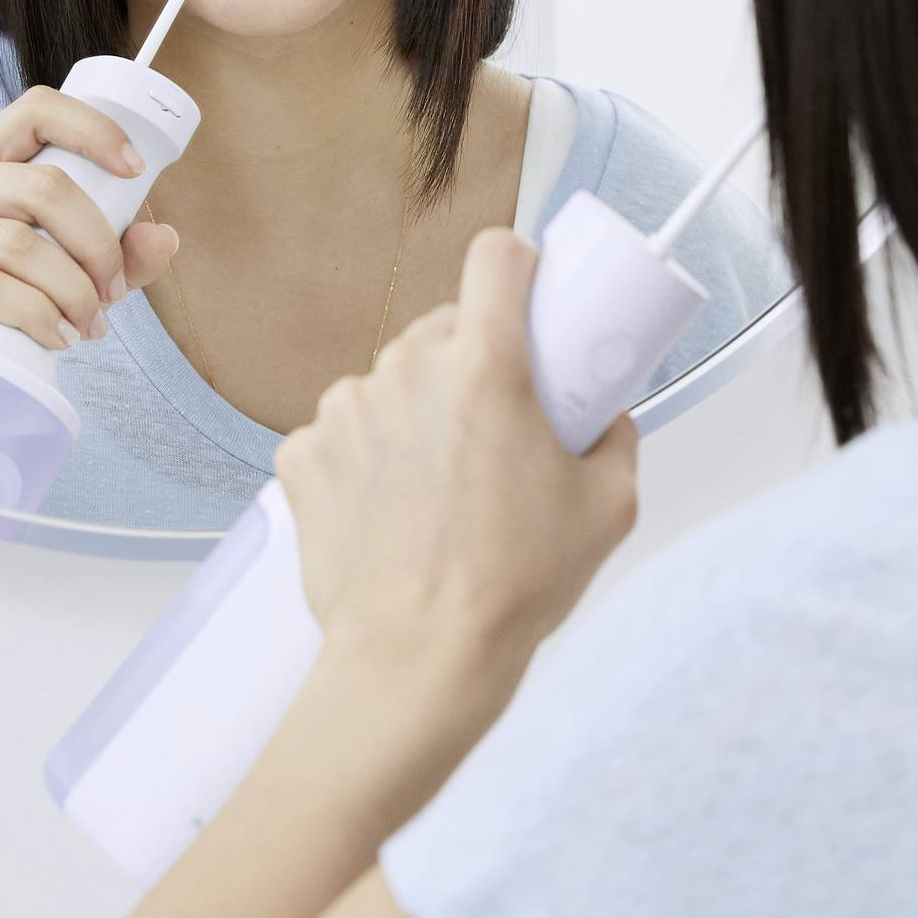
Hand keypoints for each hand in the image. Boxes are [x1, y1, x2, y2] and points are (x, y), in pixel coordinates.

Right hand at [0, 85, 181, 417]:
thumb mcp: (55, 279)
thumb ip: (110, 257)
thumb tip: (164, 238)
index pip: (34, 111)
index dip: (93, 130)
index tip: (137, 172)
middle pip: (37, 186)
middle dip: (95, 243)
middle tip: (112, 293)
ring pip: (13, 242)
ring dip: (70, 289)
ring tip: (87, 325)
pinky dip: (33, 314)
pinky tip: (55, 338)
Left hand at [273, 229, 639, 684]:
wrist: (417, 661)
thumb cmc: (510, 590)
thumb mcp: (609, 507)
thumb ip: (615, 439)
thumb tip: (605, 416)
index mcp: (488, 370)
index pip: (495, 256)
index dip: (517, 266)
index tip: (529, 293)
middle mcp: (408, 374)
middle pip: (443, 327)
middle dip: (472, 360)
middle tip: (498, 421)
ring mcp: (346, 412)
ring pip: (391, 380)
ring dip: (416, 410)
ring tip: (443, 483)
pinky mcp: (302, 455)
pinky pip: (343, 430)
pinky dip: (367, 456)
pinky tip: (393, 506)